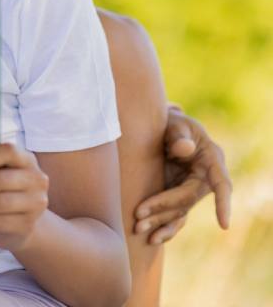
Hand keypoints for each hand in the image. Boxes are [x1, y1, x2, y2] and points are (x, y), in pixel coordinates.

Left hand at [133, 104, 231, 244]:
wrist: (162, 129)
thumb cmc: (172, 123)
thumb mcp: (176, 123)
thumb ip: (179, 134)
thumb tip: (184, 148)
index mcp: (211, 160)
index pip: (221, 183)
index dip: (223, 203)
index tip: (223, 224)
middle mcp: (205, 179)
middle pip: (187, 199)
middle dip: (163, 209)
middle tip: (139, 215)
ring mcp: (192, 190)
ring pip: (179, 212)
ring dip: (160, 223)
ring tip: (139, 230)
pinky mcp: (179, 197)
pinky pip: (175, 217)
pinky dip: (164, 227)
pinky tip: (152, 239)